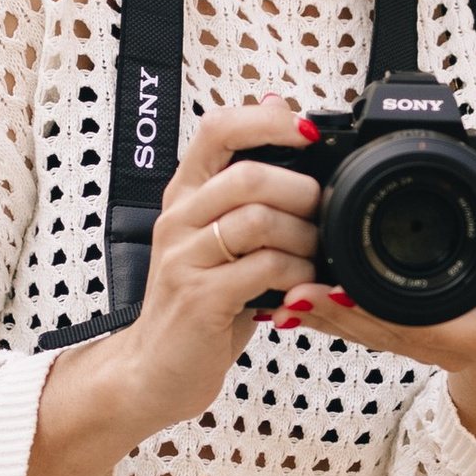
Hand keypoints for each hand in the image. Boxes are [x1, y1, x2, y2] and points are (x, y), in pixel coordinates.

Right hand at [122, 102, 325, 428]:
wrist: (153, 371)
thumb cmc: (196, 303)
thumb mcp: (218, 235)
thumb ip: (245, 178)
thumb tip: (276, 105)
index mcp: (185, 196)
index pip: (217, 128)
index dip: (268, 122)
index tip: (308, 136)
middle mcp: (179, 220)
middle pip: (248, 175)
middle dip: (301, 192)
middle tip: (322, 215)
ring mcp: (185, 258)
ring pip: (259, 220)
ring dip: (304, 239)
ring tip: (312, 259)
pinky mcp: (201, 298)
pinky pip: (264, 268)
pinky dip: (297, 276)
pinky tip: (300, 288)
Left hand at [270, 193, 475, 475]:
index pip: (424, 327)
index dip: (378, 312)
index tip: (338, 290)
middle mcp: (441, 345)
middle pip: (380, 332)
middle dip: (335, 314)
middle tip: (295, 292)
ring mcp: (418, 343)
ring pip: (365, 333)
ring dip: (324, 317)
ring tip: (285, 295)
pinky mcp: (401, 334)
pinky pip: (362, 327)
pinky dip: (328, 315)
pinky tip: (291, 300)